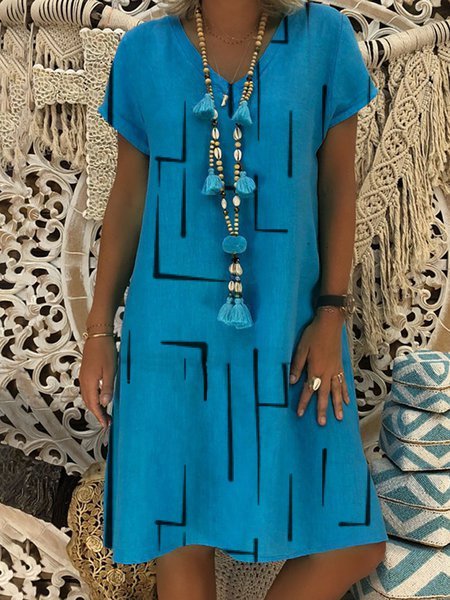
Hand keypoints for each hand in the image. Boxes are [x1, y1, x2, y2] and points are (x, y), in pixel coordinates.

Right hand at [79, 336, 116, 430]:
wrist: (97, 336)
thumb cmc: (105, 351)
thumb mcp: (110, 370)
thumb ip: (107, 387)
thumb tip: (104, 403)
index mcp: (89, 383)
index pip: (93, 405)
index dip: (99, 416)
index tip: (106, 425)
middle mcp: (84, 382)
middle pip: (89, 403)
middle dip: (97, 414)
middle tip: (107, 422)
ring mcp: (83, 377)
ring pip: (87, 398)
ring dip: (95, 407)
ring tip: (105, 413)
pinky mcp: (85, 374)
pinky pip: (87, 391)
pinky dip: (92, 399)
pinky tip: (100, 399)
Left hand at [289, 310, 350, 425]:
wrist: (330, 324)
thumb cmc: (313, 335)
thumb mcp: (301, 349)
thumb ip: (297, 366)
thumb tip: (292, 382)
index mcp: (315, 369)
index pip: (308, 389)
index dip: (304, 402)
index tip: (300, 414)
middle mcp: (327, 373)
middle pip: (324, 395)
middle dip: (322, 410)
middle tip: (322, 424)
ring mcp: (335, 370)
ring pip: (337, 392)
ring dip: (337, 406)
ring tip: (339, 418)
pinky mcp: (340, 367)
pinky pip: (343, 383)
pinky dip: (345, 393)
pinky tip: (347, 402)